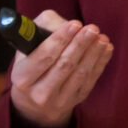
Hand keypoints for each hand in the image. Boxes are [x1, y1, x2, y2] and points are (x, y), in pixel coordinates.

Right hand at [8, 10, 112, 127]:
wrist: (34, 103)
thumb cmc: (31, 67)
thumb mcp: (26, 50)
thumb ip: (43, 31)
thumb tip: (68, 25)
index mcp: (22, 77)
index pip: (43, 55)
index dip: (61, 38)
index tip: (75, 23)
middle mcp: (39, 92)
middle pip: (64, 65)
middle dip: (80, 44)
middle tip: (92, 28)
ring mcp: (59, 100)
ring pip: (80, 73)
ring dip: (93, 53)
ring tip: (102, 37)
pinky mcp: (75, 101)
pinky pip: (90, 80)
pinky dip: (100, 63)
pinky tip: (106, 49)